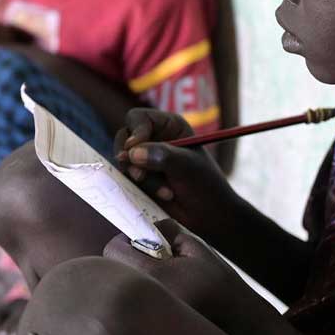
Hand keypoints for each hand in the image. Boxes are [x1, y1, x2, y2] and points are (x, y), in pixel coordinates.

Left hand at [102, 219, 261, 332]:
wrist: (236, 318)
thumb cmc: (218, 283)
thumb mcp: (196, 247)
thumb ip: (169, 231)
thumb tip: (150, 226)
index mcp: (152, 274)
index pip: (114, 250)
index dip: (126, 240)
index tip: (143, 241)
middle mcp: (144, 294)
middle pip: (114, 267)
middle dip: (129, 258)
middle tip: (154, 259)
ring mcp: (146, 308)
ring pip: (124, 282)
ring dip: (135, 273)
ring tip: (162, 276)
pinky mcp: (151, 317)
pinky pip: (135, 296)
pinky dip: (143, 288)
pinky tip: (166, 290)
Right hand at [114, 109, 237, 235]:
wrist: (210, 216)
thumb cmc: (206, 186)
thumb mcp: (187, 166)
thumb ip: (162, 155)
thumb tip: (132, 153)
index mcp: (168, 125)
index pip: (138, 118)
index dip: (134, 132)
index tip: (134, 149)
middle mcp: (154, 138)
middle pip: (123, 139)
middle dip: (132, 159)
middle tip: (140, 176)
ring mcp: (145, 159)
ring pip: (124, 162)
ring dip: (141, 178)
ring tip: (167, 191)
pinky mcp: (141, 178)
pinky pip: (127, 179)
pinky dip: (141, 189)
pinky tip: (164, 195)